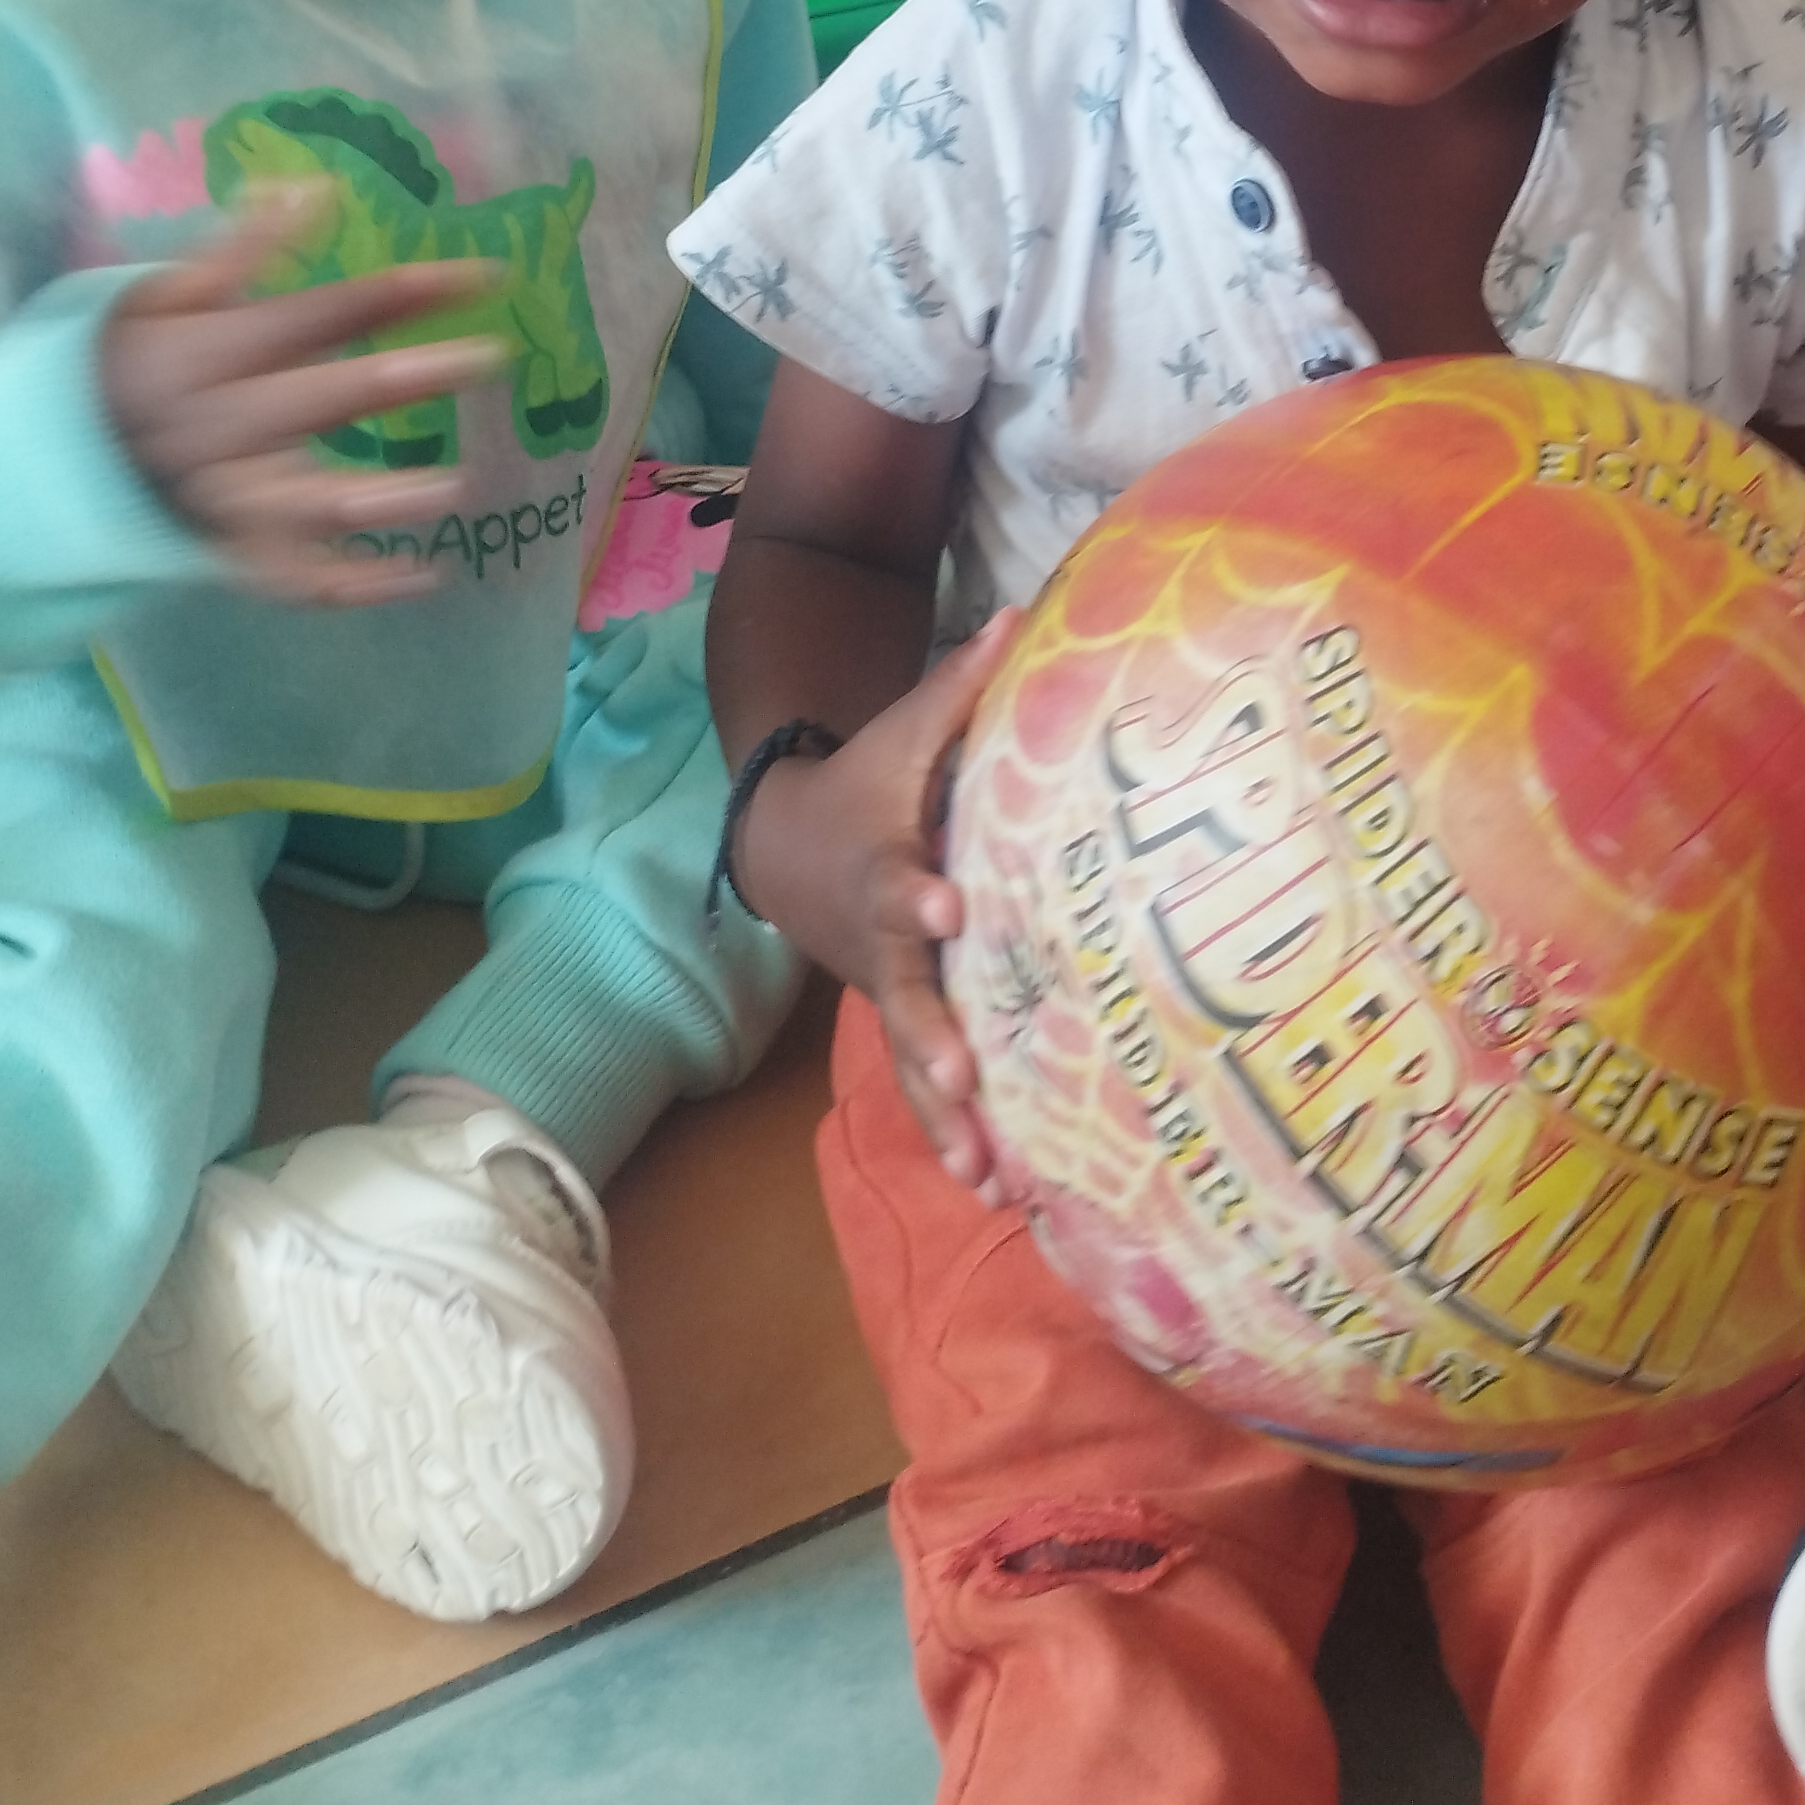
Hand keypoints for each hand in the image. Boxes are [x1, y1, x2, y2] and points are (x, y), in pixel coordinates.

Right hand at [97, 189, 506, 604]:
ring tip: (449, 489)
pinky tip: (420, 578)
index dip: (400, 293)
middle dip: (402, 380)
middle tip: (490, 359)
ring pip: (300, 507)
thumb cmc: (126, 364)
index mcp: (206, 353)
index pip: (318, 314)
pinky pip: (290, 580)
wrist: (44, 461)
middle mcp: (216, 427)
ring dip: (374, 502)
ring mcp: (221, 497)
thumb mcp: (163, 297)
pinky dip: (351, 588)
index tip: (482, 275)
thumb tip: (311, 186)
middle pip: (318, 401)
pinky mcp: (225, 551)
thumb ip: (240, 250)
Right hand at [734, 612, 1017, 1187]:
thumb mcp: (906, 729)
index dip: (918, 894)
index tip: (947, 907)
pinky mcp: (901, 1022)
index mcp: (885, 865)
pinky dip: (953, 1135)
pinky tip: (992, 1190)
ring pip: (912, 1057)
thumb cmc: (867, 779)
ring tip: (985, 1175)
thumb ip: (962, 684)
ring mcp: (886, 989)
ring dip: (945, 1116)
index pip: (899, 880)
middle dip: (930, 1034)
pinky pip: (925, 1086)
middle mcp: (881, 940)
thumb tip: (1016, 614)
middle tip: (959, 1078)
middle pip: (902, 992)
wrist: (787, 845)